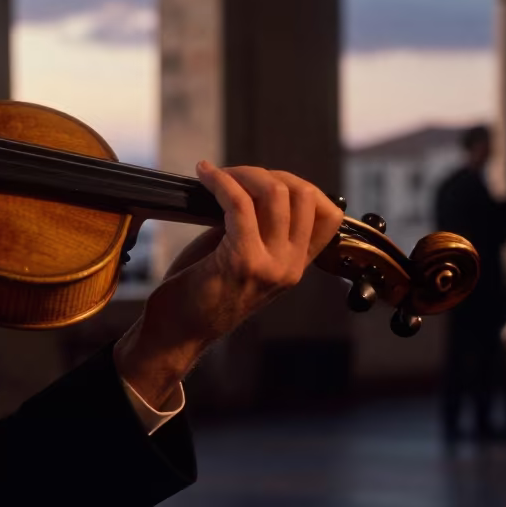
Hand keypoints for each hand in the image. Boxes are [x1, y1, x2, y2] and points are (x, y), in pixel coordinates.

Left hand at [114, 161, 343, 407]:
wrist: (177, 333)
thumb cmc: (198, 292)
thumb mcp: (239, 254)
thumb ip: (254, 225)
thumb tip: (249, 183)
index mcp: (295, 266)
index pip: (328, 215)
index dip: (298, 186)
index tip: (262, 180)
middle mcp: (292, 266)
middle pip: (304, 195)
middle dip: (267, 173)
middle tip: (234, 176)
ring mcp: (272, 265)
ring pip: (275, 193)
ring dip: (242, 174)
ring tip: (216, 174)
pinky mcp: (243, 261)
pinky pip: (239, 204)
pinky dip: (220, 182)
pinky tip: (204, 174)